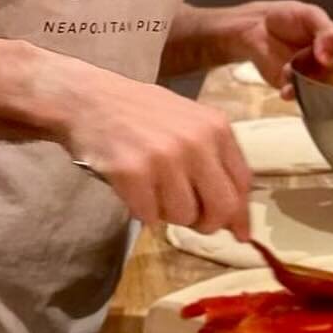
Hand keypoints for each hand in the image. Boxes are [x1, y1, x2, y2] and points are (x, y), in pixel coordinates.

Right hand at [56, 65, 251, 235]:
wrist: (89, 99)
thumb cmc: (142, 114)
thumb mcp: (190, 123)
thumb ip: (216, 163)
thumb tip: (237, 220)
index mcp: (216, 128)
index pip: (243, 184)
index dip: (240, 214)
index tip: (238, 232)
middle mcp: (196, 142)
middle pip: (222, 208)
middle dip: (208, 223)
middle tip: (192, 220)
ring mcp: (165, 158)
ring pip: (184, 216)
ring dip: (168, 213)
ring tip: (153, 189)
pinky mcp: (133, 173)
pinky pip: (150, 216)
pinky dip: (141, 210)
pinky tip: (133, 187)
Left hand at [232, 1, 332, 98]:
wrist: (258, 26)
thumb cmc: (289, 17)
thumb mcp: (311, 15)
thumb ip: (325, 31)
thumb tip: (331, 54)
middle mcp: (329, 66)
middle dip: (331, 81)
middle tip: (319, 72)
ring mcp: (312, 78)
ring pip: (318, 90)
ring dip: (309, 86)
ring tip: (293, 71)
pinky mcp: (293, 86)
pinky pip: (298, 95)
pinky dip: (293, 94)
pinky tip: (288, 89)